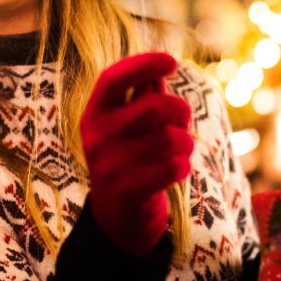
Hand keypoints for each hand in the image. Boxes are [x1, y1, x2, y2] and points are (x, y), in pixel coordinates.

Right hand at [80, 52, 193, 255]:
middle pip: (153, 107)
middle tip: (184, 119)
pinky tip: (176, 170)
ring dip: (186, 143)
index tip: (172, 62)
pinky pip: (173, 167)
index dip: (142, 64)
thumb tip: (160, 69)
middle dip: (181, 110)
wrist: (117, 218)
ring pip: (170, 140)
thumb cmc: (130, 158)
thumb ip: (143, 96)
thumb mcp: (129, 125)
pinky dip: (184, 167)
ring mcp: (108, 167)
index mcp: (94, 114)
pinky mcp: (126, 193)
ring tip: (180, 150)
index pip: (112, 79)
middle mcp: (96, 138)